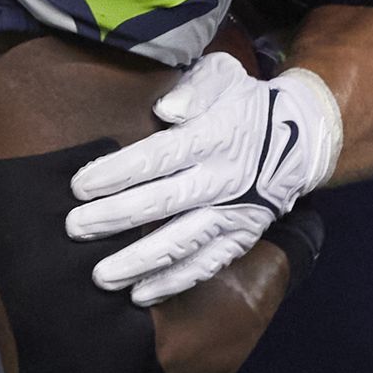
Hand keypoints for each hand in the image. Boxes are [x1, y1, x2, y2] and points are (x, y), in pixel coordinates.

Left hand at [65, 54, 342, 304]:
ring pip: (182, 242)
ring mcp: (234, 214)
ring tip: (101, 276)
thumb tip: (167, 107)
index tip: (80, 186)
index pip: (159, 157)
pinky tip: (139, 295)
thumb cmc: (242, 104)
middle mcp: (225, 179)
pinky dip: (173, 283)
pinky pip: (205, 266)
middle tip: (75, 228)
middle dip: (115, 217)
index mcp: (214, 136)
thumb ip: (196, 86)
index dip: (117, 173)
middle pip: (163, 203)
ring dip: (139, 261)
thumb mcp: (224, 76)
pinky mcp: (240, 239)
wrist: (298, 140)